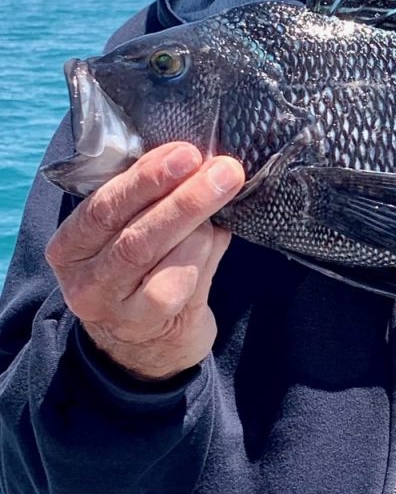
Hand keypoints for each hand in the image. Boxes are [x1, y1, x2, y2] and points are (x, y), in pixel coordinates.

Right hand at [45, 142, 245, 380]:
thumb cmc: (146, 265)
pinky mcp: (147, 323)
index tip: (187, 152)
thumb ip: (158, 196)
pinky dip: (204, 250)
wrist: (148, 341)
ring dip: (198, 218)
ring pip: (155, 255)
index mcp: (71, 244)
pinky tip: (217, 234)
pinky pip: (178, 281)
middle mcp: (84, 279)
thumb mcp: (136, 227)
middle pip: (133, 234)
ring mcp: (113, 307)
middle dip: (184, 197)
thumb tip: (205, 162)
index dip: (146, 178)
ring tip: (226, 188)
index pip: (103, 207)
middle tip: (223, 169)